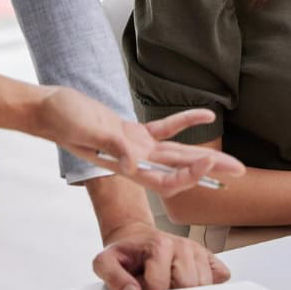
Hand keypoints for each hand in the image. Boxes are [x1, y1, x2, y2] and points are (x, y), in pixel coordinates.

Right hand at [31, 86, 244, 196]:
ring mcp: (135, 147)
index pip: (165, 180)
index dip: (189, 175)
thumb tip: (133, 164)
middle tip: (241, 172)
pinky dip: (184, 122)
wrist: (49, 109)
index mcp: (125, 167)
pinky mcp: (131, 131)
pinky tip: (205, 116)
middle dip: (210, 171)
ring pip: (177, 154)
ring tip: (233, 159)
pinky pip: (163, 128)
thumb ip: (113, 147)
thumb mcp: (87, 131)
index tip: (209, 161)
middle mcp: (135, 162)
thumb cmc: (63, 120)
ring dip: (204, 154)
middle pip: (180, 171)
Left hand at [92, 222, 230, 289]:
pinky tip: (189, 286)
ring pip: (205, 286)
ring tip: (170, 286)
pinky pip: (220, 278)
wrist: (136, 239)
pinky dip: (209, 287)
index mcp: (160, 245)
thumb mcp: (105, 262)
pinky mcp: (209, 258)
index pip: (161, 286)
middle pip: (188, 287)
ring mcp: (198, 252)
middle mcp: (183, 246)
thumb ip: (113, 277)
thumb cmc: (125, 255)